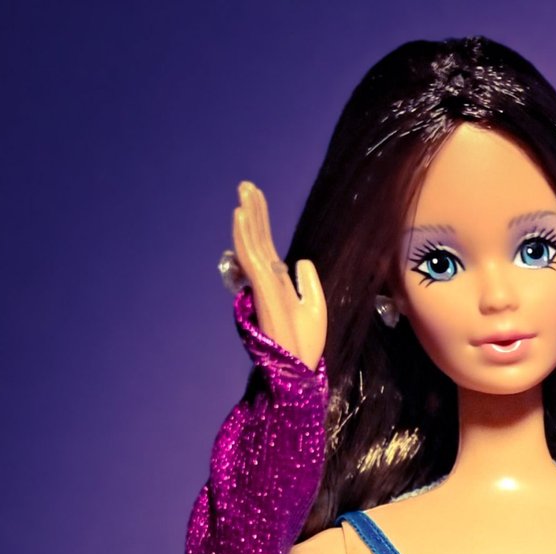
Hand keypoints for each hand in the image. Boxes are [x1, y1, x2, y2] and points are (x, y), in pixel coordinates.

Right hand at [228, 180, 326, 371]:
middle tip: (246, 185)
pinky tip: (241, 215)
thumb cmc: (305, 343)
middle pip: (256, 240)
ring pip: (250, 244)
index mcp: (276, 282)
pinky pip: (250, 258)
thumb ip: (307, 282)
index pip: (265, 245)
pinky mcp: (262, 290)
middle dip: (252, 212)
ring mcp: (261, 284)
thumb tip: (300, 260)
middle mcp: (265, 280)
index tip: (257, 197)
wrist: (301, 367)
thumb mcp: (314, 305)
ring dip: (247, 217)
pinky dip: (244, 236)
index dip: (261, 221)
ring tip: (244, 193)